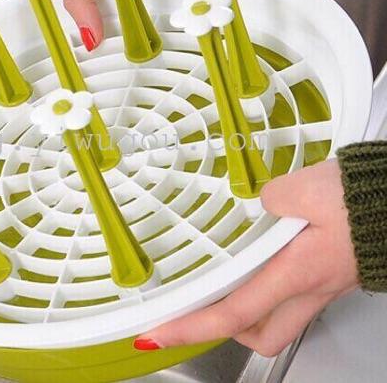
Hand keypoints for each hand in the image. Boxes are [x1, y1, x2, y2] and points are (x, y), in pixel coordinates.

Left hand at [134, 159, 359, 356]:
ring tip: (217, 286)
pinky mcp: (328, 274)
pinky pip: (289, 295)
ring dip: (243, 310)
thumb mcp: (308, 188)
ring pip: (275, 318)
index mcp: (296, 274)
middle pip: (258, 334)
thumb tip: (260, 202)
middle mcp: (307, 290)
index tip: (158, 332)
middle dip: (220, 330)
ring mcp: (320, 286)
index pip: (233, 313)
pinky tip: (257, 261)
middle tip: (191, 311)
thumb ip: (271, 196)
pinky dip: (265, 287)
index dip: (191, 327)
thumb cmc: (367, 201)